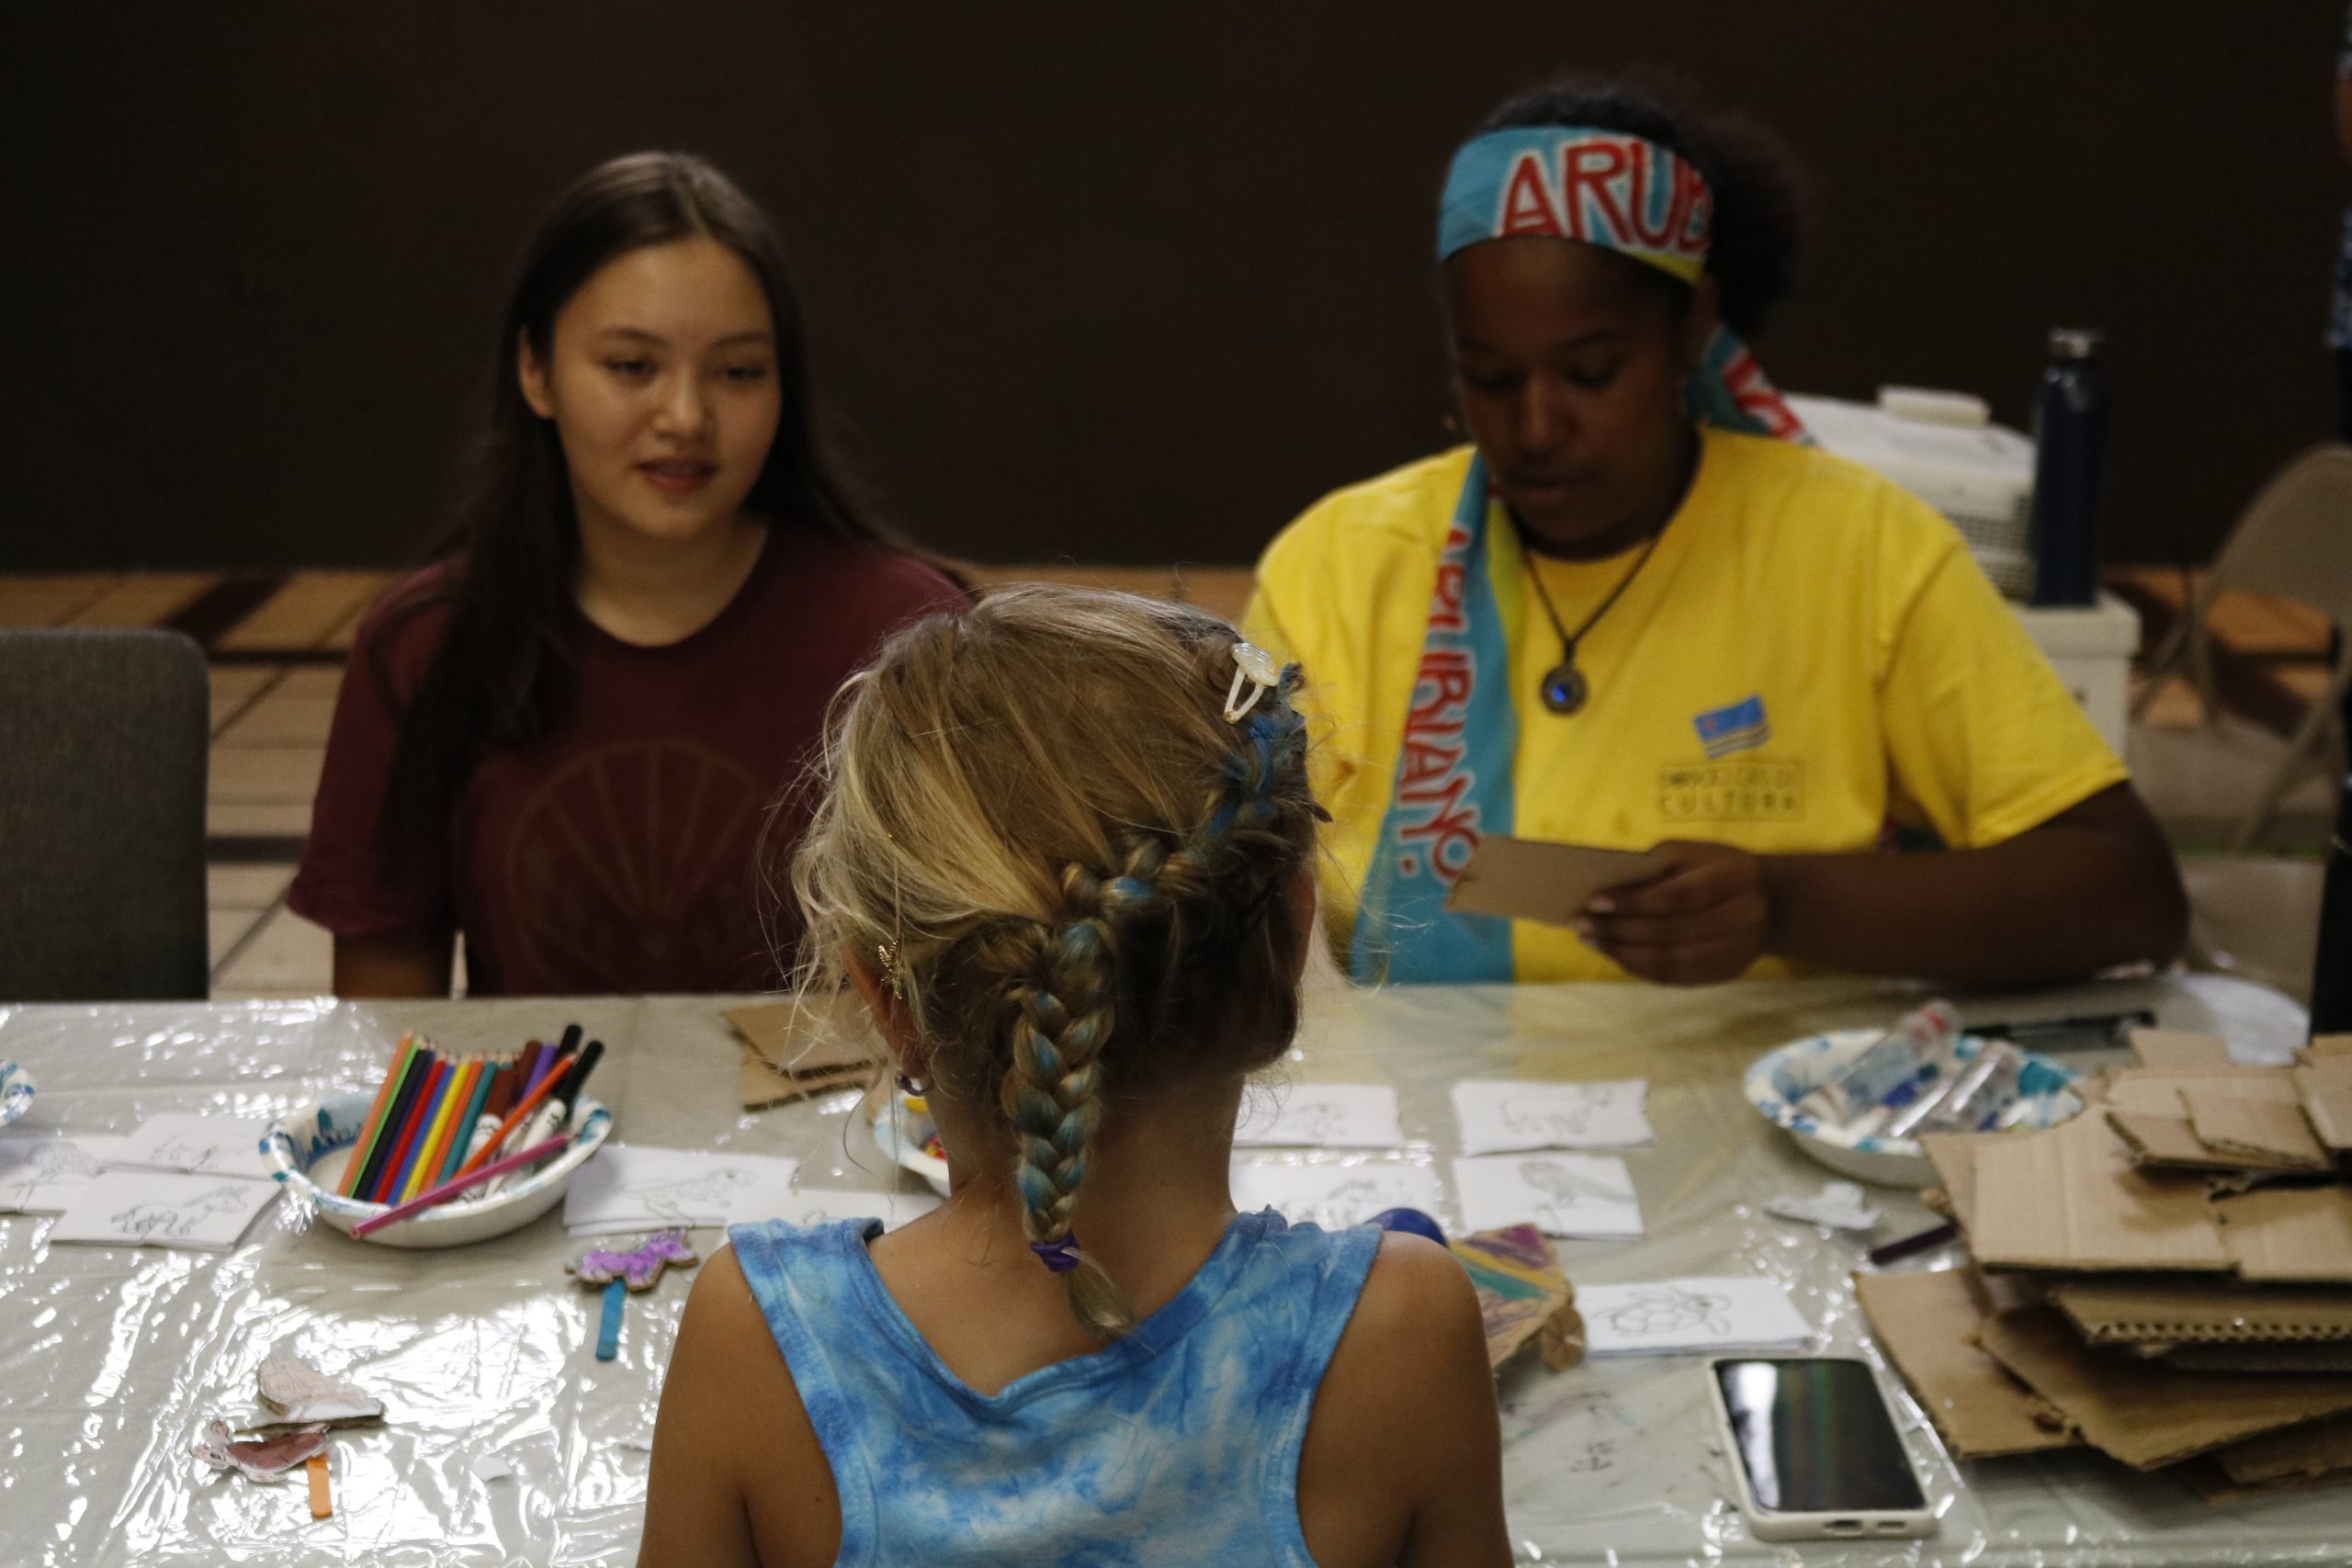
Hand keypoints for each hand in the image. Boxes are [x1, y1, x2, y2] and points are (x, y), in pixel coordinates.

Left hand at [1572, 840, 1775, 984]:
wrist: (1775, 902)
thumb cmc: (1720, 869)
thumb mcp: (1695, 853)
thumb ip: (1657, 866)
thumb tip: (1606, 888)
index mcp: (1733, 879)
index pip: (1676, 897)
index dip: (1633, 902)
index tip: (1594, 901)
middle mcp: (1740, 919)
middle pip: (1669, 933)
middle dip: (1618, 929)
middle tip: (1580, 924)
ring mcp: (1735, 952)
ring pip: (1669, 961)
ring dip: (1621, 952)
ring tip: (1590, 940)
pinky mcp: (1724, 973)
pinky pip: (1674, 977)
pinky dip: (1638, 967)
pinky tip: (1614, 954)